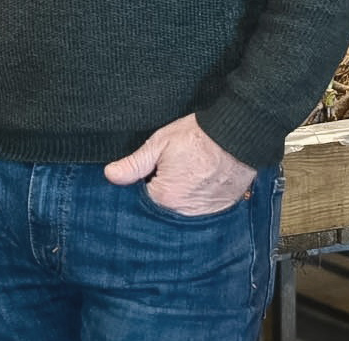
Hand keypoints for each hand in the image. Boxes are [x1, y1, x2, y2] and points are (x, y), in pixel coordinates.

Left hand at [102, 114, 255, 215]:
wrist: (237, 135)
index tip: (151, 170)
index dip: (143, 182)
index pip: (141, 198)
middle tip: (173, 169)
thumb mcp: (160, 143)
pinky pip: (200, 209)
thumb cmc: (199, 137)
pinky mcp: (220, 210)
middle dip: (162, 190)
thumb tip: (111, 175)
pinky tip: (200, 181)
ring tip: (188, 174)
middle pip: (162, 206)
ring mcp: (203, 213)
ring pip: (181, 209)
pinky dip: (197, 198)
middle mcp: (183, 212)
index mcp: (164, 197)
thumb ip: (134, 163)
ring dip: (180, 196)